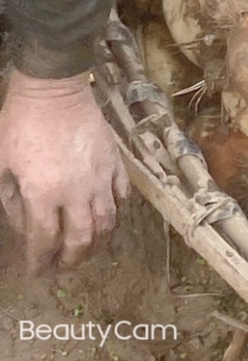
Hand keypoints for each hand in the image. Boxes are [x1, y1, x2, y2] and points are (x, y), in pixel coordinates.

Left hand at [0, 69, 129, 272]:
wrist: (54, 90)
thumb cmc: (20, 124)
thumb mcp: (1, 164)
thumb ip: (11, 201)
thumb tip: (25, 227)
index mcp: (43, 194)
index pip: (43, 241)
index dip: (39, 261)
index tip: (36, 270)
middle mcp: (75, 191)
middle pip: (80, 240)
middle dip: (70, 260)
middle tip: (62, 266)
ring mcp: (99, 177)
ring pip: (106, 223)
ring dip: (97, 243)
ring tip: (87, 249)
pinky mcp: (114, 162)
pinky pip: (122, 195)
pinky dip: (117, 212)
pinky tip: (108, 217)